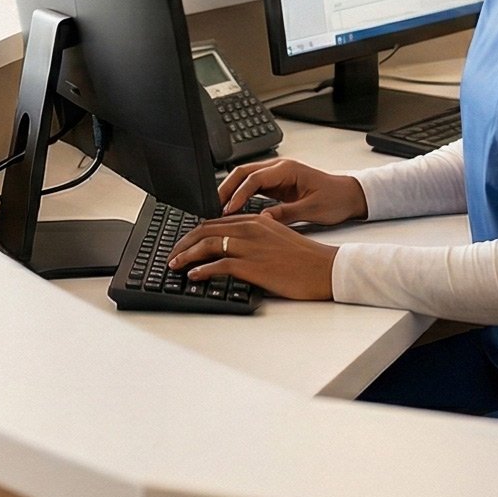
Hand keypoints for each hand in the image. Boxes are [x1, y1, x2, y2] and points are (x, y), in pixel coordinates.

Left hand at [169, 213, 336, 299]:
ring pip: (208, 245)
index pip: (214, 222)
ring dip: (186, 255)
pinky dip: (202, 270)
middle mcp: (250, 229)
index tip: (183, 243)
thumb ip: (255, 237)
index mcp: (255, 220)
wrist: (325, 269)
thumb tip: (233, 247)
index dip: (194, 233)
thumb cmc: (305, 258)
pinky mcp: (254, 265)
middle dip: (183, 243)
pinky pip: (220, 265)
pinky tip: (194, 275)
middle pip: (205, 231)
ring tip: (175, 265)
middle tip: (171, 254)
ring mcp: (251, 246)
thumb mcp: (276, 238)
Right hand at [217, 157, 367, 225]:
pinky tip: (234, 209)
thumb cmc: (337, 199)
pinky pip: (253, 187)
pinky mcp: (277, 185)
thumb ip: (286, 213)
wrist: (351, 196)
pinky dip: (240, 196)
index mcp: (287, 170)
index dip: (239, 193)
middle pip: (243, 173)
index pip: (255, 178)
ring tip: (219, 208)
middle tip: (214, 206)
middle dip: (226, 188)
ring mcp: (277, 176)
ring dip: (231, 191)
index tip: (229, 209)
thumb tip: (262, 219)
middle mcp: (279, 169)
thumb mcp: (312, 209)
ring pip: (245, 178)